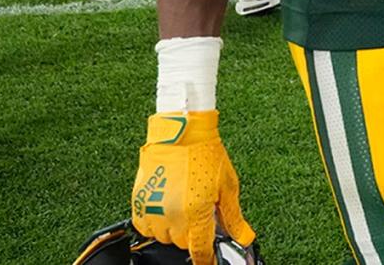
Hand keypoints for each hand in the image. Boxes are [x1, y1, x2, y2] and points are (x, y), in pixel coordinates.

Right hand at [131, 111, 255, 264]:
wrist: (181, 131)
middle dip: (192, 233)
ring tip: (182, 205)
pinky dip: (154, 223)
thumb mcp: (227, 185)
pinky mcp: (138, 201)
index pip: (200, 250)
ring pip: (162, 236)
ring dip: (173, 229)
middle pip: (182, 244)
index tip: (208, 260)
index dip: (205, 259)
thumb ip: (233, 216)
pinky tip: (165, 207)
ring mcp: (153, 209)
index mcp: (197, 212)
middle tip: (198, 213)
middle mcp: (173, 215)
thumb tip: (244, 237)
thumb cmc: (206, 153)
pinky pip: (144, 226)